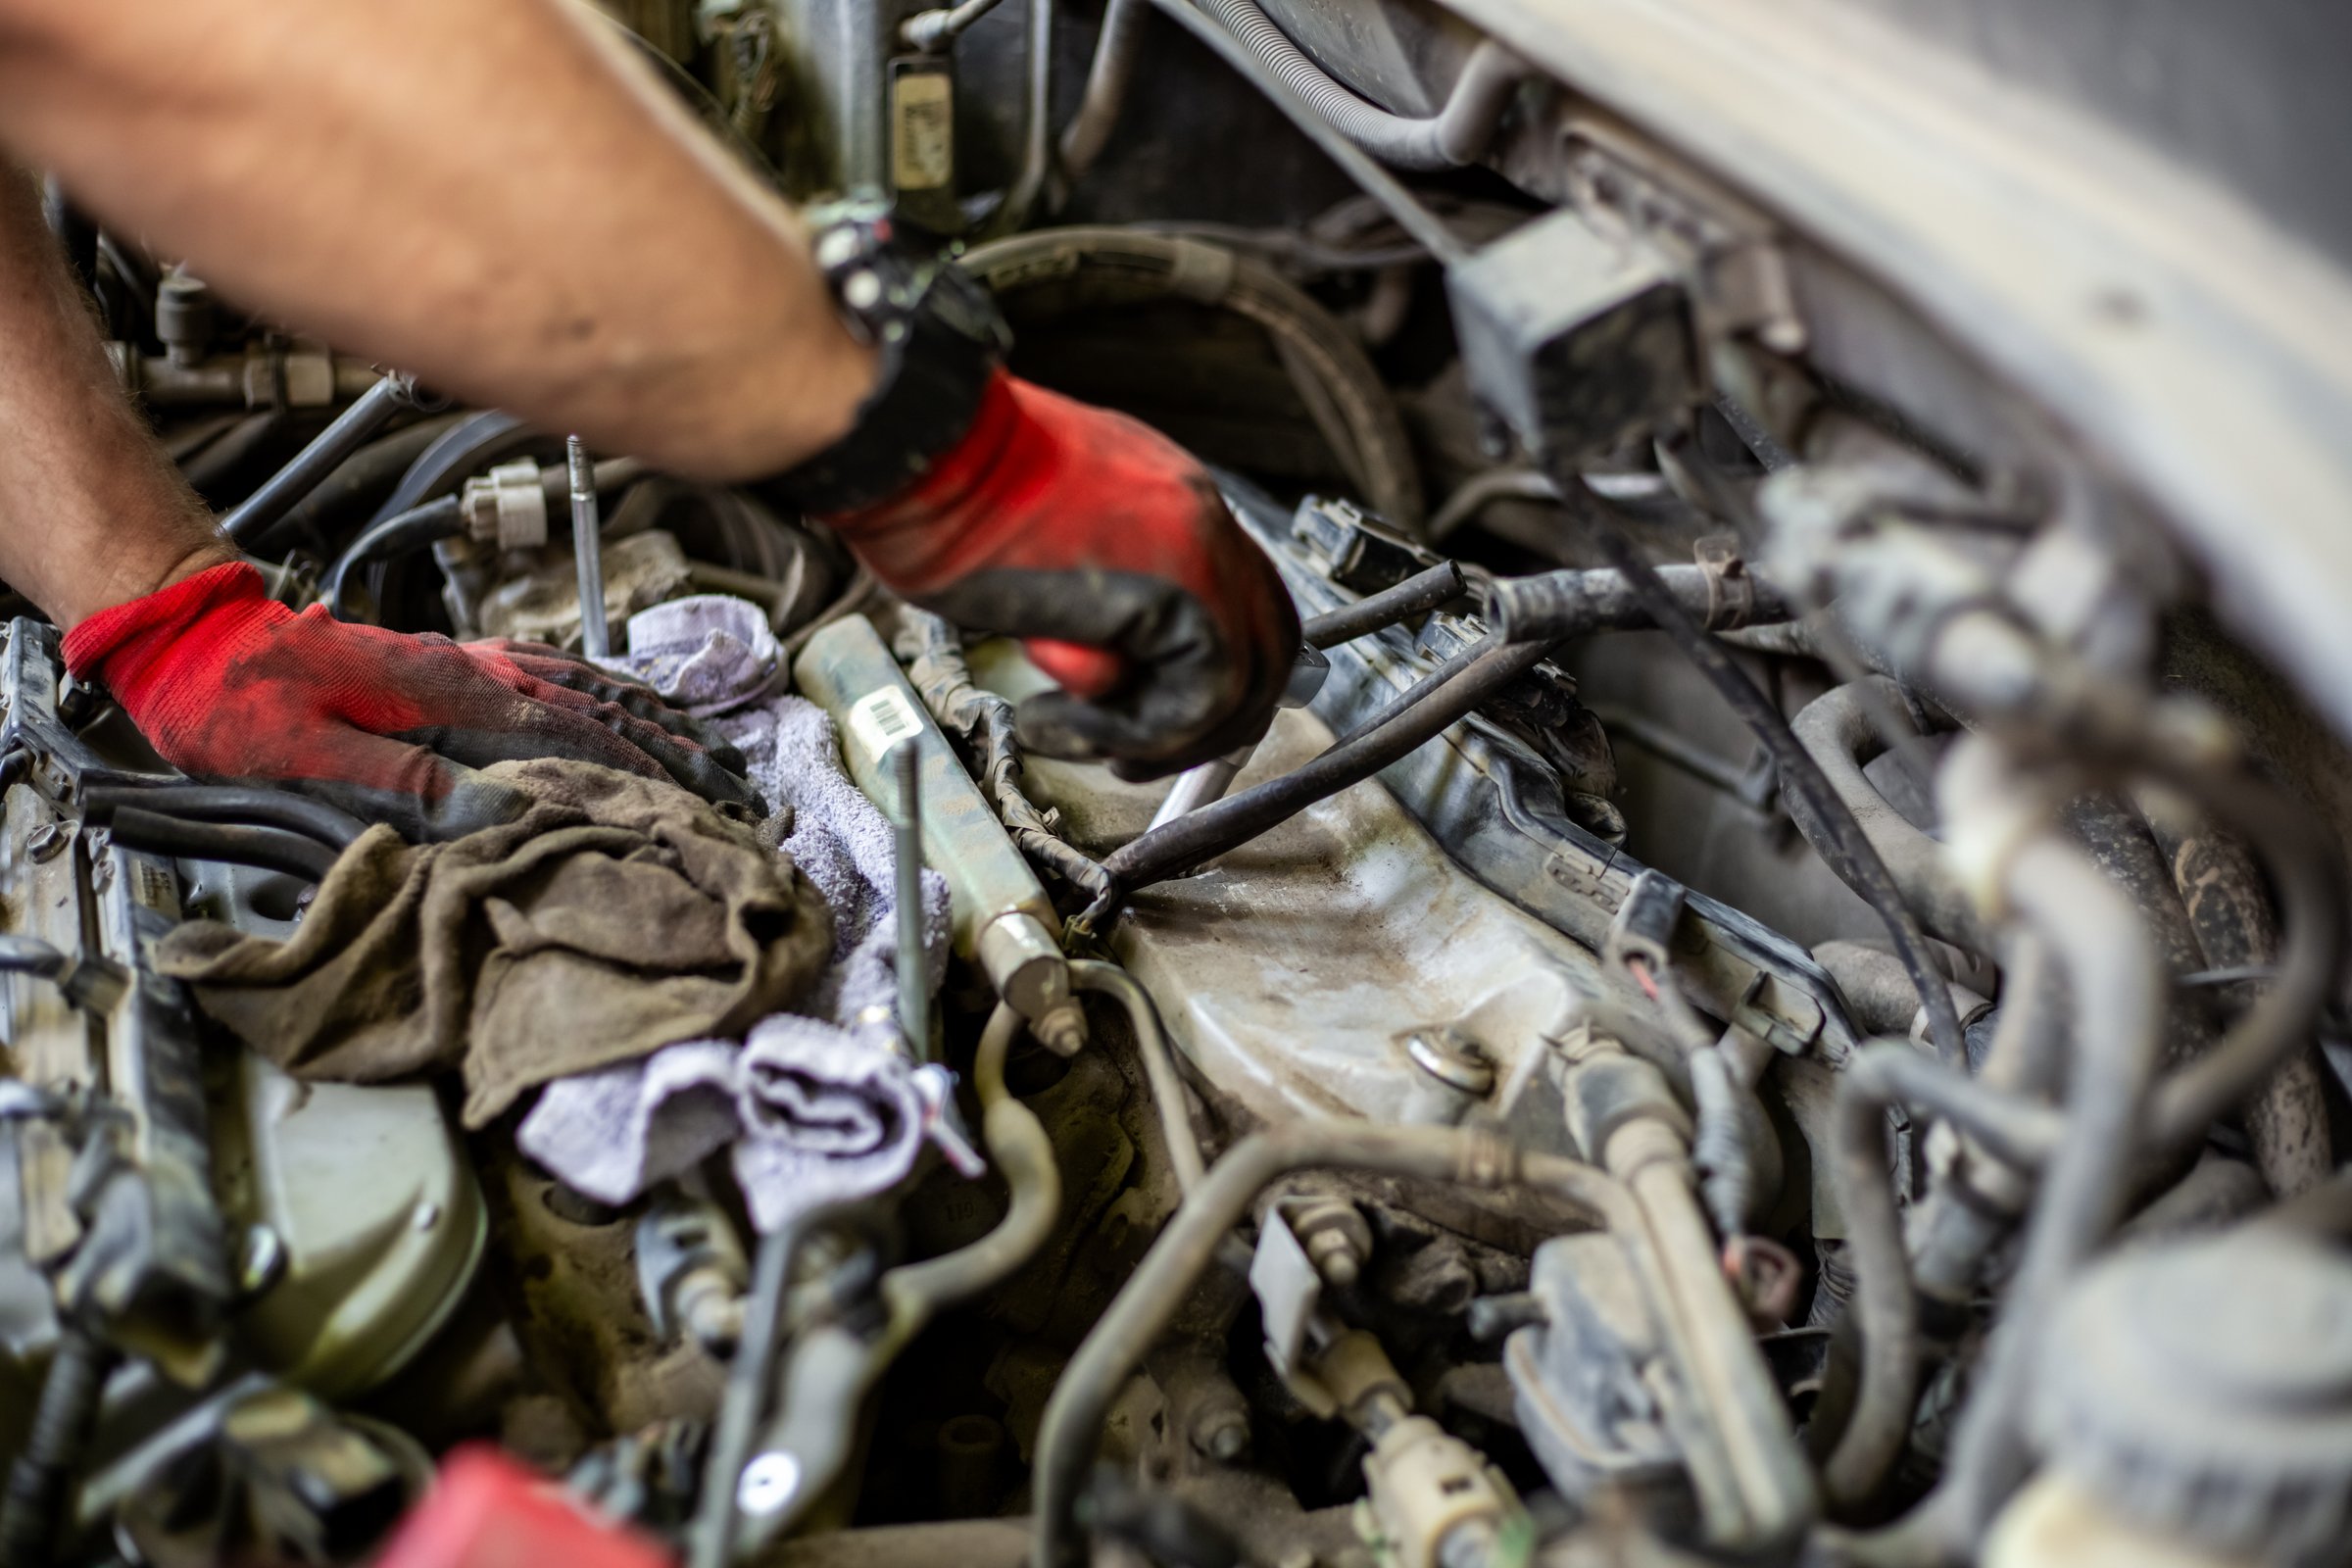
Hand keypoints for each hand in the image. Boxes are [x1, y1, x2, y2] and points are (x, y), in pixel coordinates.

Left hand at [63, 563, 757, 839]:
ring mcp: (466, 663)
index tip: (702, 813)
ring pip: (584, 689)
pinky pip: (551, 672)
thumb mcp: (306, 756)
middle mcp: (471, 673)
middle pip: (599, 713)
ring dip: (654, 724)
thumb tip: (504, 811)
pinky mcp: (450, 664)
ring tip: (711, 755)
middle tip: (736, 794)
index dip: (644, 781)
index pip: (571, 743)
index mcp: (448, 697)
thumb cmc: (232, 702)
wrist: (188, 637)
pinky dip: (606, 690)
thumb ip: (410, 784)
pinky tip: (630, 703)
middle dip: (674, 756)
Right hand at [824, 370, 1300, 779]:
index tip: (1167, 716)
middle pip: (1263, 649)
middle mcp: (1203, 515)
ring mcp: (1202, 552)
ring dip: (1153, 734)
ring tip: (1075, 731)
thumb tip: (1107, 658)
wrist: (925, 452)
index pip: (1245, 600)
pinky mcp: (1178, 594)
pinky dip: (1130, 731)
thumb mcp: (1047, 537)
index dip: (1215, 674)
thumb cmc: (948, 485)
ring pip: (1233, 685)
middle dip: (1203, 725)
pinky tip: (1057, 716)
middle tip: (1132, 754)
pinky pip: (1193, 700)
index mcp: (1173, 494)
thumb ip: (1099, 593)